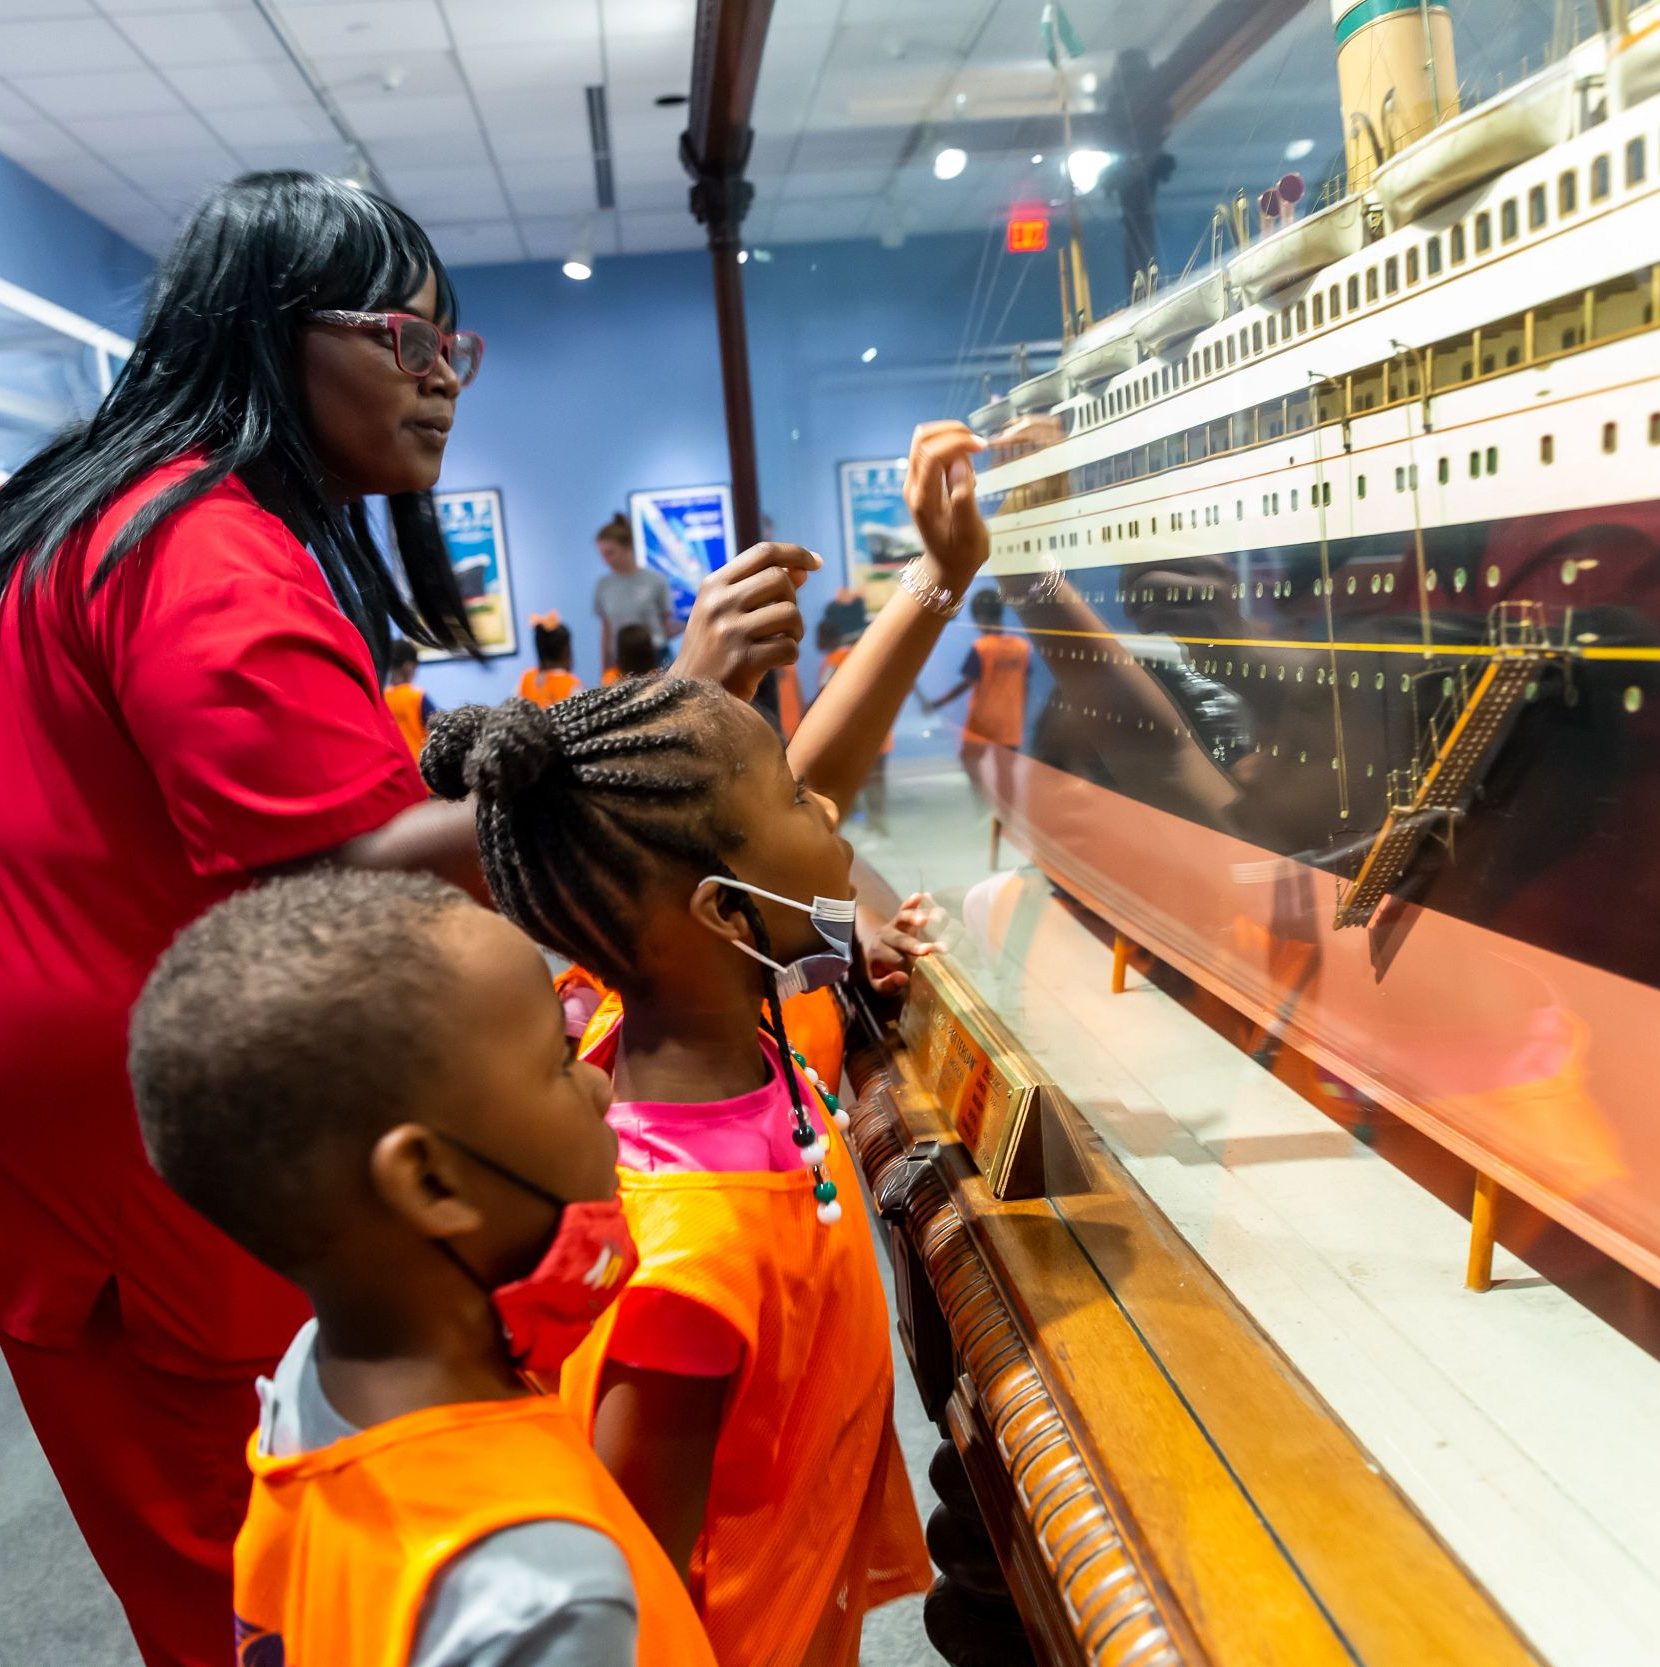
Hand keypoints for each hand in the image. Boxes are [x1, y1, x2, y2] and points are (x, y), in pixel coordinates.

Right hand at [672, 542, 818, 701]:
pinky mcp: (742, 661)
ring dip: (796, 631)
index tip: (815, 562)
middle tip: (786, 621)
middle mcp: (719, 604)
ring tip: (783, 642)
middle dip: (793, 599)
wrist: (690, 696)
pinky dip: (790, 655)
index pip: (763, 553)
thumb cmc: (715, 649)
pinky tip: (777, 662)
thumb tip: (802, 569)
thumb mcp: (727, 611)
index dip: (795, 553)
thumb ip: (761, 588)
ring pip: (790, 613)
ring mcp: (729, 632)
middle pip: (780, 579)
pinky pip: (789, 647)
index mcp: (713, 585)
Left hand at [862, 892, 944, 994]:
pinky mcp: (899, 919)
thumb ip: (888, 984)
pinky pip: (904, 909)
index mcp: (877, 953)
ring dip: (914, 918)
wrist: (870, 951)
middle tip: (929, 950)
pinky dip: (911, 902)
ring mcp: (892, 925)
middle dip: (914, 944)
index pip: (895, 960)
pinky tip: (922, 896)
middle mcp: (883, 937)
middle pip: (899, 940)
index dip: (907, 966)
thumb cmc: (880, 971)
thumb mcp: (878, 984)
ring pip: (901, 919)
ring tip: (926, 920)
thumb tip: (904, 978)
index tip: (918, 973)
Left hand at [903, 421, 988, 595]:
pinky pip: (932, 451)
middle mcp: (913, 486)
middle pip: (923, 438)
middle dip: (952, 432)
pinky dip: (951, 448)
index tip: (982, 446)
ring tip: (973, 459)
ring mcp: (915, 482)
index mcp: (923, 499)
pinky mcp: (922, 481)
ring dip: (951, 438)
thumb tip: (959, 464)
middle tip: (978, 444)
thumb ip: (964, 497)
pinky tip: (966, 468)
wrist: (946, 567)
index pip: (931, 453)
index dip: (957, 442)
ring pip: (925, 440)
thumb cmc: (962, 553)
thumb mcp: (970, 532)